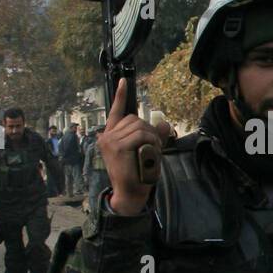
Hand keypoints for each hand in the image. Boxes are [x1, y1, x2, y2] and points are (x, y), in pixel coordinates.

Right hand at [99, 78, 172, 214]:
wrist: (130, 192)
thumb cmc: (137, 173)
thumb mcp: (146, 150)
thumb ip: (153, 136)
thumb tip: (165, 123)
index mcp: (111, 135)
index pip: (116, 111)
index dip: (121, 96)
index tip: (124, 81)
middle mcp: (107, 136)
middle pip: (134, 119)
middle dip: (148, 130)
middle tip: (153, 146)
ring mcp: (110, 141)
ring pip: (139, 126)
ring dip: (151, 137)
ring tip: (151, 151)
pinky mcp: (117, 146)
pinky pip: (140, 135)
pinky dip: (150, 141)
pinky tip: (149, 151)